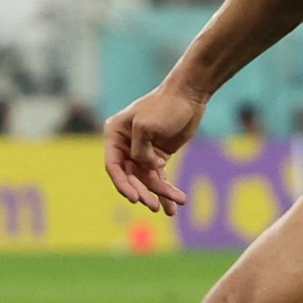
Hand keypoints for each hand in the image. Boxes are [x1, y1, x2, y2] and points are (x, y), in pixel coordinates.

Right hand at [102, 81, 203, 215]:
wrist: (189, 96)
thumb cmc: (164, 106)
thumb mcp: (146, 125)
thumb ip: (141, 150)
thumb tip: (149, 168)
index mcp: (115, 134)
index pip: (113, 165)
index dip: (122, 184)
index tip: (134, 198)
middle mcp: (125, 145)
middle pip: (131, 176)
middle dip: (142, 192)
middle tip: (152, 206)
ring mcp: (142, 152)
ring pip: (147, 180)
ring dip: (159, 194)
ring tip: (174, 206)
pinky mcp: (158, 157)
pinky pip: (159, 178)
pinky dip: (166, 191)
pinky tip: (174, 205)